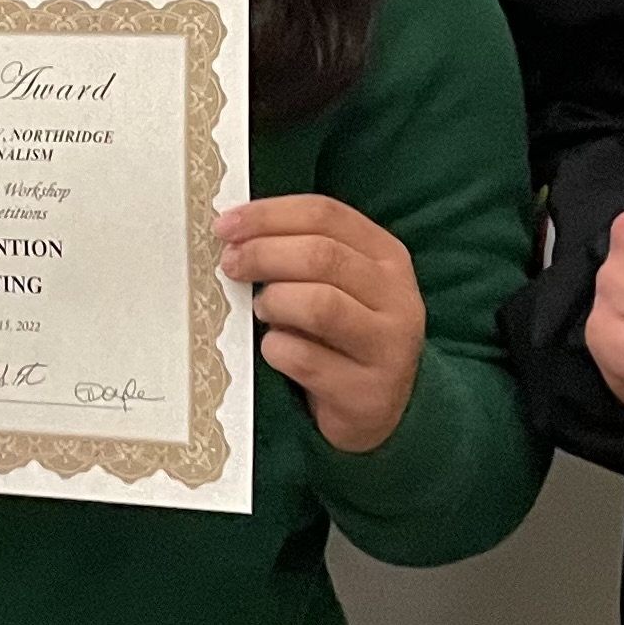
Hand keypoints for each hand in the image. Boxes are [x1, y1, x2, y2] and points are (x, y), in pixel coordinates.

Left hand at [219, 194, 425, 452]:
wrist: (378, 410)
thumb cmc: (342, 336)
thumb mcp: (338, 285)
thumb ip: (301, 254)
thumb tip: (235, 233)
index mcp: (387, 257)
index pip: (326, 214)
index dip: (269, 214)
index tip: (225, 225)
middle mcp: (397, 297)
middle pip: (322, 256)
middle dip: (264, 254)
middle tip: (231, 264)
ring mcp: (388, 348)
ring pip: (320, 304)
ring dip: (275, 301)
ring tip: (260, 310)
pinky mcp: (368, 393)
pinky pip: (305, 359)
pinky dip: (276, 349)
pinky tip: (273, 350)